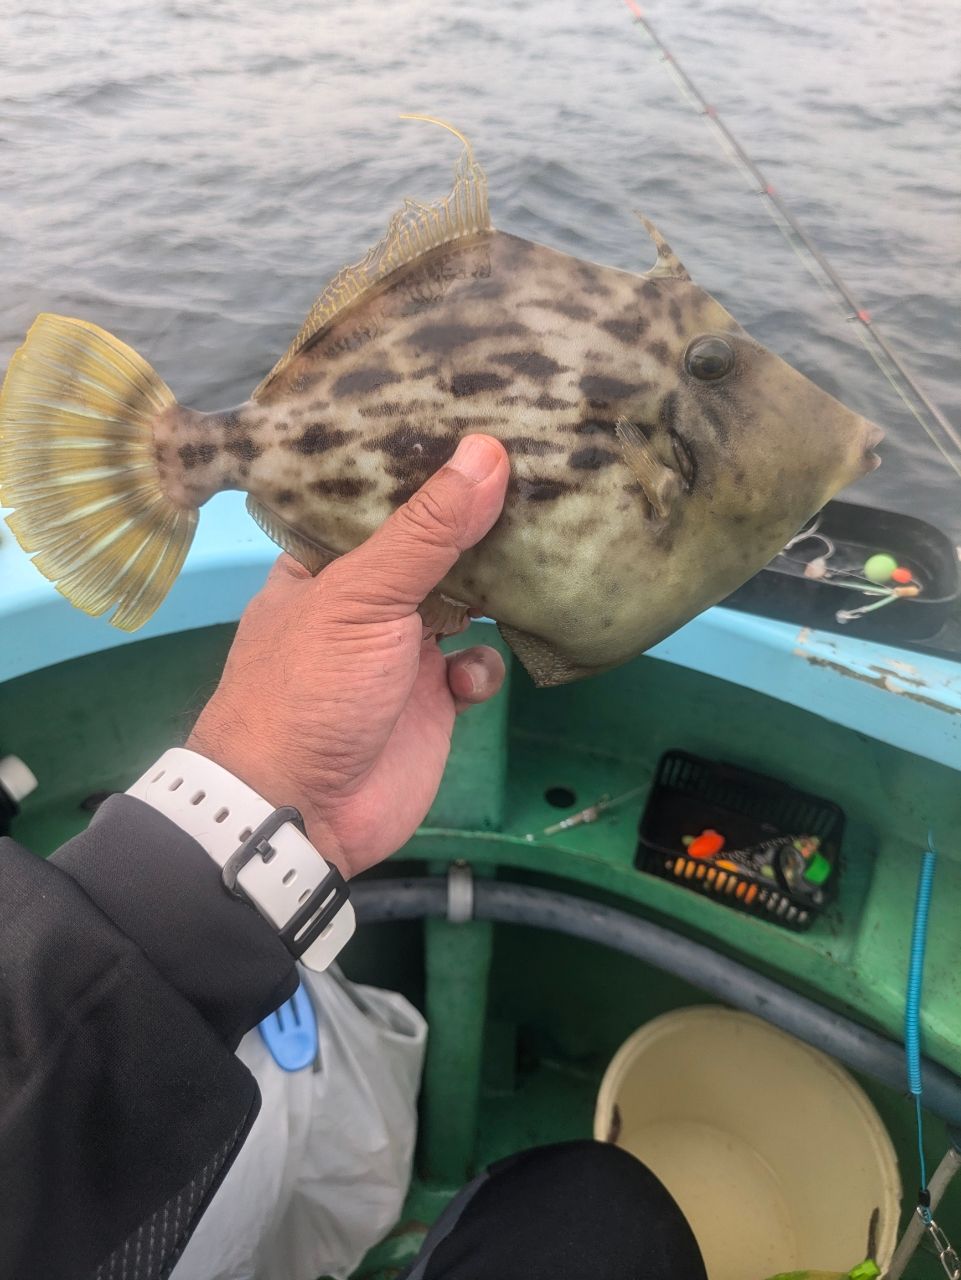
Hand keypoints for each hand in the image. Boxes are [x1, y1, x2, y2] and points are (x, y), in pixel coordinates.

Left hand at [187, 434, 509, 876]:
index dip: (426, 465)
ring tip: (539, 555)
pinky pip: (475, 665)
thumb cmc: (311, 688)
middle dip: (477, 523)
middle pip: (432, 547)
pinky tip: (472, 676)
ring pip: (464, 602)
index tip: (483, 421)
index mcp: (326, 563)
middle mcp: (365, 599)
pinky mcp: (433, 700)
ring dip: (496, 590)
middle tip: (541, 474)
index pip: (379, 498)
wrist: (303, 814)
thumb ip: (426, 531)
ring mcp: (401, 651)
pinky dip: (482, 667)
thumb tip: (487, 450)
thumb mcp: (362, 597)